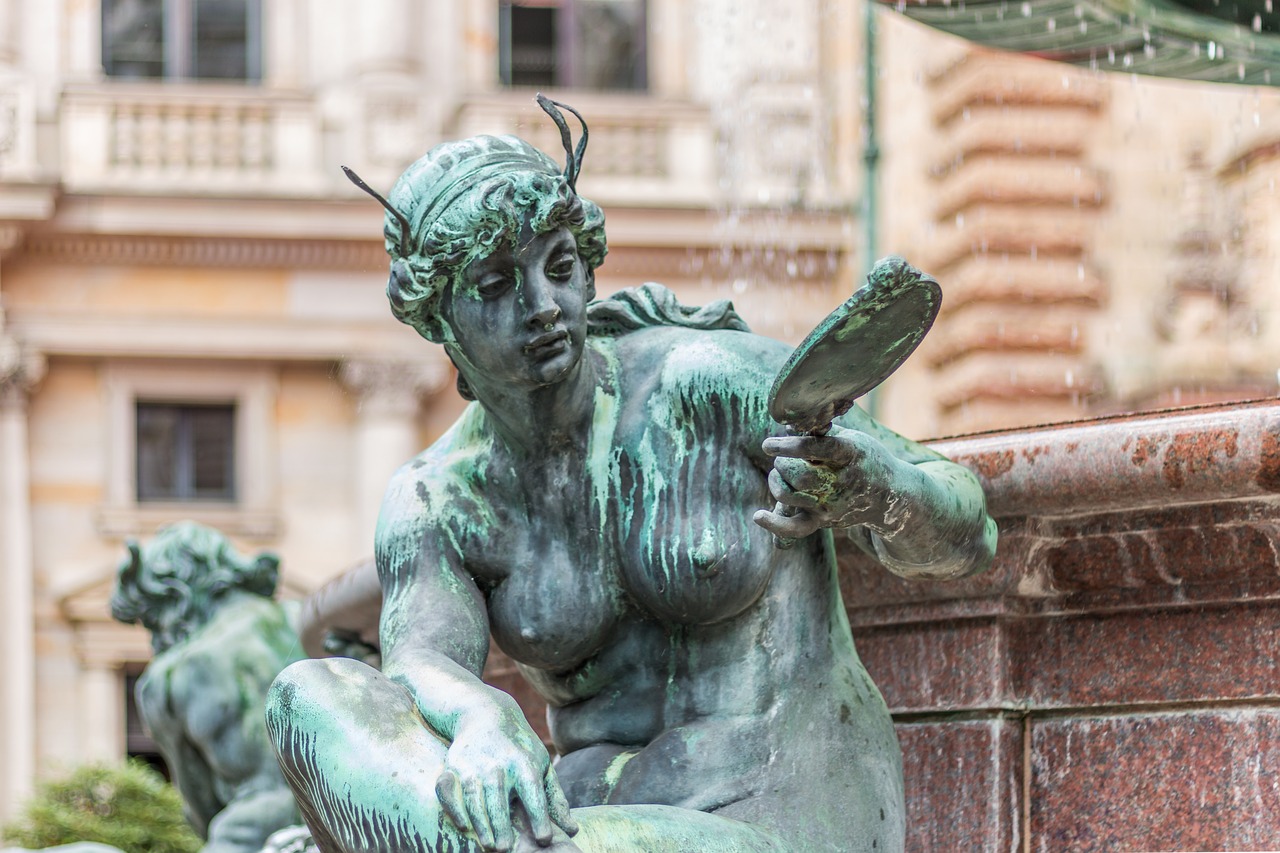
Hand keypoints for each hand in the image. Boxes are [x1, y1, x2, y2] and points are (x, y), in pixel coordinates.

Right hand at [435, 707, 577, 850]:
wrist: (486, 714)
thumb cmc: (519, 748)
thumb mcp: (541, 766)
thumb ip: (555, 799)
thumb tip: (573, 830)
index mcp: (524, 764)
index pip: (533, 794)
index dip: (539, 817)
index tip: (545, 839)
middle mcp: (498, 764)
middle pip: (500, 799)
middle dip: (502, 826)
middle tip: (507, 850)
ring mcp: (473, 764)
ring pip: (475, 798)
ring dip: (481, 824)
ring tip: (489, 847)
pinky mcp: (453, 766)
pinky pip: (449, 790)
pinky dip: (454, 808)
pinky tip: (463, 826)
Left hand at [754, 428, 907, 539]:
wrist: (890, 496)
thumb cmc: (865, 459)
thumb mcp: (852, 438)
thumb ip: (821, 431)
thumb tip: (789, 424)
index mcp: (851, 454)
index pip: (816, 448)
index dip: (789, 445)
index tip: (768, 444)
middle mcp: (843, 482)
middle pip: (800, 476)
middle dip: (782, 464)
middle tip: (781, 459)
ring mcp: (832, 504)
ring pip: (792, 496)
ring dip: (777, 482)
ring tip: (778, 474)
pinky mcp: (824, 520)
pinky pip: (796, 529)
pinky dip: (775, 525)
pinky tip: (758, 516)